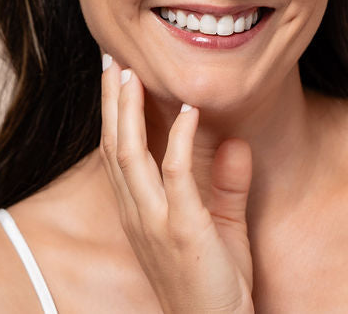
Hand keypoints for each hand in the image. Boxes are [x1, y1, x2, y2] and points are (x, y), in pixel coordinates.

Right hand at [99, 54, 254, 313]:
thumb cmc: (216, 286)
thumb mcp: (223, 229)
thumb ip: (226, 186)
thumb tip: (235, 142)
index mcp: (141, 214)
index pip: (117, 155)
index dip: (113, 115)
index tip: (116, 78)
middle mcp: (139, 215)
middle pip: (114, 146)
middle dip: (112, 102)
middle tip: (112, 60)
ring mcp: (157, 222)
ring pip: (130, 155)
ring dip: (130, 111)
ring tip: (132, 74)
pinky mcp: (183, 230)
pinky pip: (176, 175)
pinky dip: (181, 139)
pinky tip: (188, 110)